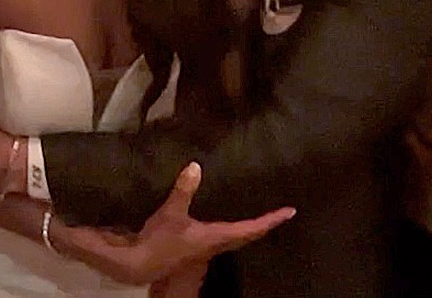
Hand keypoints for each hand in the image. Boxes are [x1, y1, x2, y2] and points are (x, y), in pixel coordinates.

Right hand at [57, 164, 295, 285]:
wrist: (142, 265)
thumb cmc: (162, 242)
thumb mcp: (171, 214)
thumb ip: (184, 190)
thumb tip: (196, 165)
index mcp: (218, 236)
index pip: (252, 228)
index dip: (271, 220)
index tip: (290, 211)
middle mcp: (218, 243)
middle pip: (249, 235)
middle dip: (265, 224)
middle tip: (281, 213)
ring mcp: (208, 246)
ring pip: (237, 237)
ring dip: (250, 227)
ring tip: (260, 212)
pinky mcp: (198, 245)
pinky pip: (224, 234)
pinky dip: (234, 226)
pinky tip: (226, 215)